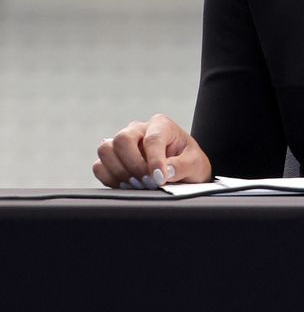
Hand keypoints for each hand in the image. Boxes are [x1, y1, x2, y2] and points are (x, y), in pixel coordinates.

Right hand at [94, 114, 210, 188]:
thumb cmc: (189, 163)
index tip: (160, 178)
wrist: (183, 173)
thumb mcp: (196, 164)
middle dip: (133, 165)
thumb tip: (166, 171)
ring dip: (120, 172)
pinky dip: (110, 179)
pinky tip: (128, 186)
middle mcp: (138, 130)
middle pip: (122, 139)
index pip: (152, 139)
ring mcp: (122, 144)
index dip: (155, 161)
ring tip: (138, 185)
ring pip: (105, 150)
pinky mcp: (112, 159)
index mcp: (161, 125)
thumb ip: (183, 166)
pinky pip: (99, 166)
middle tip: (147, 182)